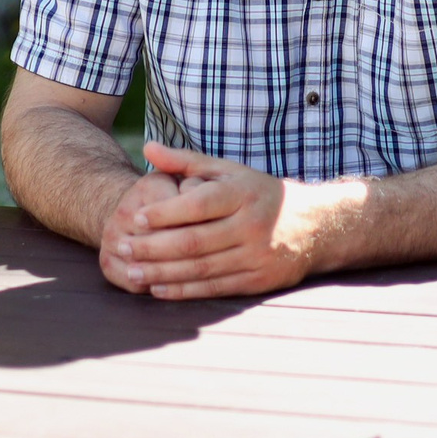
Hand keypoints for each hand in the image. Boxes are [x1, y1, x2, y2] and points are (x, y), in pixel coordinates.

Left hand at [108, 142, 359, 299]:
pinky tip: (158, 288)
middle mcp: (251, 224)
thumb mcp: (228, 170)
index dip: (163, 213)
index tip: (134, 218)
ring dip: (162, 272)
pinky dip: (184, 290)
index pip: (197, 205)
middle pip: (194, 241)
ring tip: (131, 271)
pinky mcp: (258, 280)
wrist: (314, 225)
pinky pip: (215, 287)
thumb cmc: (258, 193)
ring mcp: (256, 255)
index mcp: (241, 193)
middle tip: (122, 247)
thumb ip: (186, 161)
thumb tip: (148, 147)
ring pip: (201, 268)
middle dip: (153, 247)